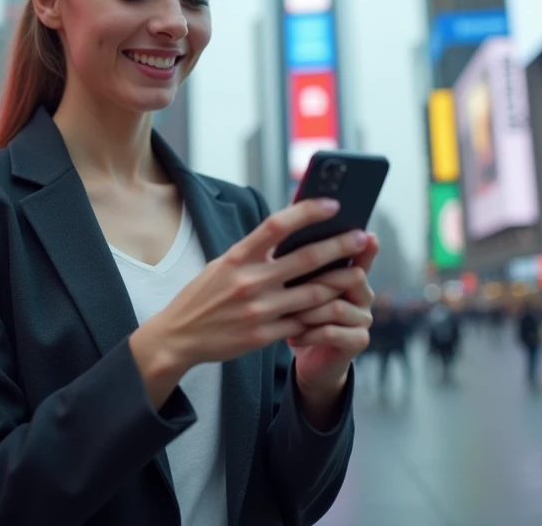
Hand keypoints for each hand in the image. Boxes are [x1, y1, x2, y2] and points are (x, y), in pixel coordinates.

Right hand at [130, 199, 369, 407]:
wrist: (179, 337)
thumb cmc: (203, 296)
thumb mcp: (222, 265)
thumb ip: (253, 252)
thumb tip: (288, 232)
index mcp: (237, 257)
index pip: (277, 226)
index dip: (307, 212)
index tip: (332, 205)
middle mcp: (249, 281)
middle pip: (305, 259)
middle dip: (339, 246)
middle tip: (362, 237)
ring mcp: (259, 310)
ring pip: (313, 294)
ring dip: (340, 282)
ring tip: (358, 272)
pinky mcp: (263, 336)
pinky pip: (303, 323)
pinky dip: (322, 315)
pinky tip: (338, 306)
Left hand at [289, 234, 377, 407]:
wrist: (308, 357)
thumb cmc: (300, 315)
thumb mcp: (298, 288)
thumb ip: (301, 266)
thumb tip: (288, 239)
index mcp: (351, 275)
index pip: (361, 256)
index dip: (364, 247)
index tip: (366, 234)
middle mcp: (364, 294)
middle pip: (351, 277)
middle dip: (319, 281)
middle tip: (290, 287)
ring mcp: (364, 318)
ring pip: (337, 307)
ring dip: (308, 312)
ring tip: (288, 316)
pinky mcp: (359, 341)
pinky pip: (332, 332)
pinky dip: (308, 334)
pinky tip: (291, 338)